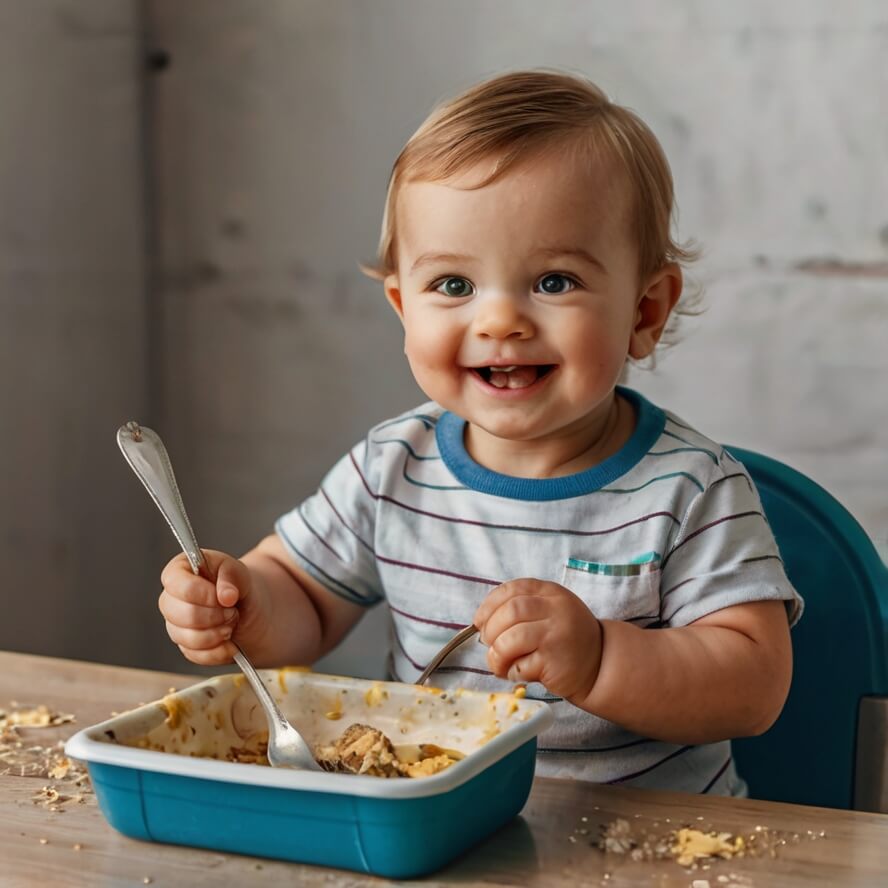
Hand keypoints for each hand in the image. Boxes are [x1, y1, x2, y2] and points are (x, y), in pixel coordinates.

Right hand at [158, 549, 270, 665]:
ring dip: (217, 633)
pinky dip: (218, 652)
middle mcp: (171, 598)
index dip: (200, 592)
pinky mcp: (186, 648)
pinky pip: (195, 655)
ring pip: (186, 638)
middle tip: (232, 611)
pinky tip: (230, 642)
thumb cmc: (239, 587)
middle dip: (213, 615)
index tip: (222, 597)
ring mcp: (176, 625)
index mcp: (180, 571)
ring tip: (232, 623)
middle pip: (180, 614)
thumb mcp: (241, 572)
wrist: (251, 611)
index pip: (173, 582)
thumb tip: (226, 595)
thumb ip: (232, 576)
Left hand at [473, 578, 602, 702]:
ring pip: (511, 639)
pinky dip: (511, 671)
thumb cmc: (566, 638)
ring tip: (498, 662)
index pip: (512, 589)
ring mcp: (556, 634)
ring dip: (496, 654)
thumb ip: (523, 608)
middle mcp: (555, 609)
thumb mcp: (550, 611)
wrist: (600, 664)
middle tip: (488, 643)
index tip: (479, 621)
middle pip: (510, 612)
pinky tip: (516, 673)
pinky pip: (520, 665)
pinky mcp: (554, 662)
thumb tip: (482, 623)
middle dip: (491, 629)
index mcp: (550, 592)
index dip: (489, 605)